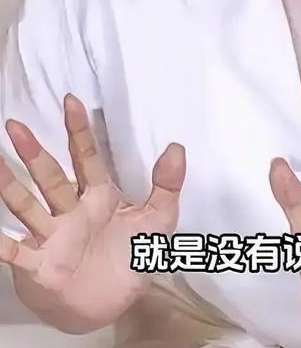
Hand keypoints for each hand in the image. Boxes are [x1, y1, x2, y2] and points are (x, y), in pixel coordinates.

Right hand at [0, 94, 184, 331]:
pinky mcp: (41, 266)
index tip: (72, 101)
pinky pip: (17, 252)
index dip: (79, 130)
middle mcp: (72, 211)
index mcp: (99, 196)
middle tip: (14, 125)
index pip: (87, 157)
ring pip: (28, 206)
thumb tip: (177, 147)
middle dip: (34, 152)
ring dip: (10, 186)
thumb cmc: (132, 258)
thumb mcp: (159, 221)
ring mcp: (53, 237)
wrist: (115, 306)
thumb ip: (168, 185)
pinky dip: (3, 243)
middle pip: (51, 176)